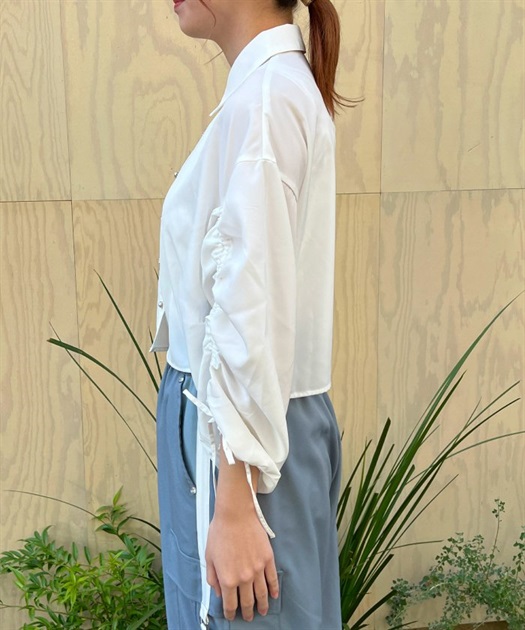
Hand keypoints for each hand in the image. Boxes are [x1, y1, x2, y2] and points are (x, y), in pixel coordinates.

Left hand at [206, 506, 277, 620]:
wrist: (235, 514)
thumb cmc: (219, 532)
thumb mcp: (209, 557)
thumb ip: (213, 578)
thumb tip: (219, 592)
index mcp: (228, 579)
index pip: (230, 604)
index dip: (231, 612)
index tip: (232, 616)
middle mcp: (244, 578)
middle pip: (248, 602)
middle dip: (247, 612)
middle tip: (248, 617)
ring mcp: (258, 569)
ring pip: (262, 594)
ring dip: (262, 605)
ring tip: (263, 611)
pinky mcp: (268, 559)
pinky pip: (273, 579)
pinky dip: (274, 589)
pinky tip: (273, 595)